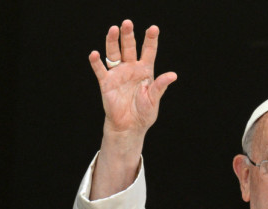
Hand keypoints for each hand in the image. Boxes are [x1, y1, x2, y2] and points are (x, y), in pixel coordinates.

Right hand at [88, 20, 176, 198]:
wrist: (129, 126)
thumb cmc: (144, 113)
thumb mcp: (154, 99)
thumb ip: (160, 86)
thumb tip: (173, 75)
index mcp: (145, 70)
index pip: (148, 51)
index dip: (151, 39)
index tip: (153, 28)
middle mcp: (131, 68)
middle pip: (129, 47)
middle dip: (128, 35)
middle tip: (127, 23)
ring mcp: (118, 74)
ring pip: (114, 53)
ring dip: (112, 41)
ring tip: (112, 30)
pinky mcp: (106, 83)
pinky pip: (100, 70)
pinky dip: (96, 62)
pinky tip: (95, 54)